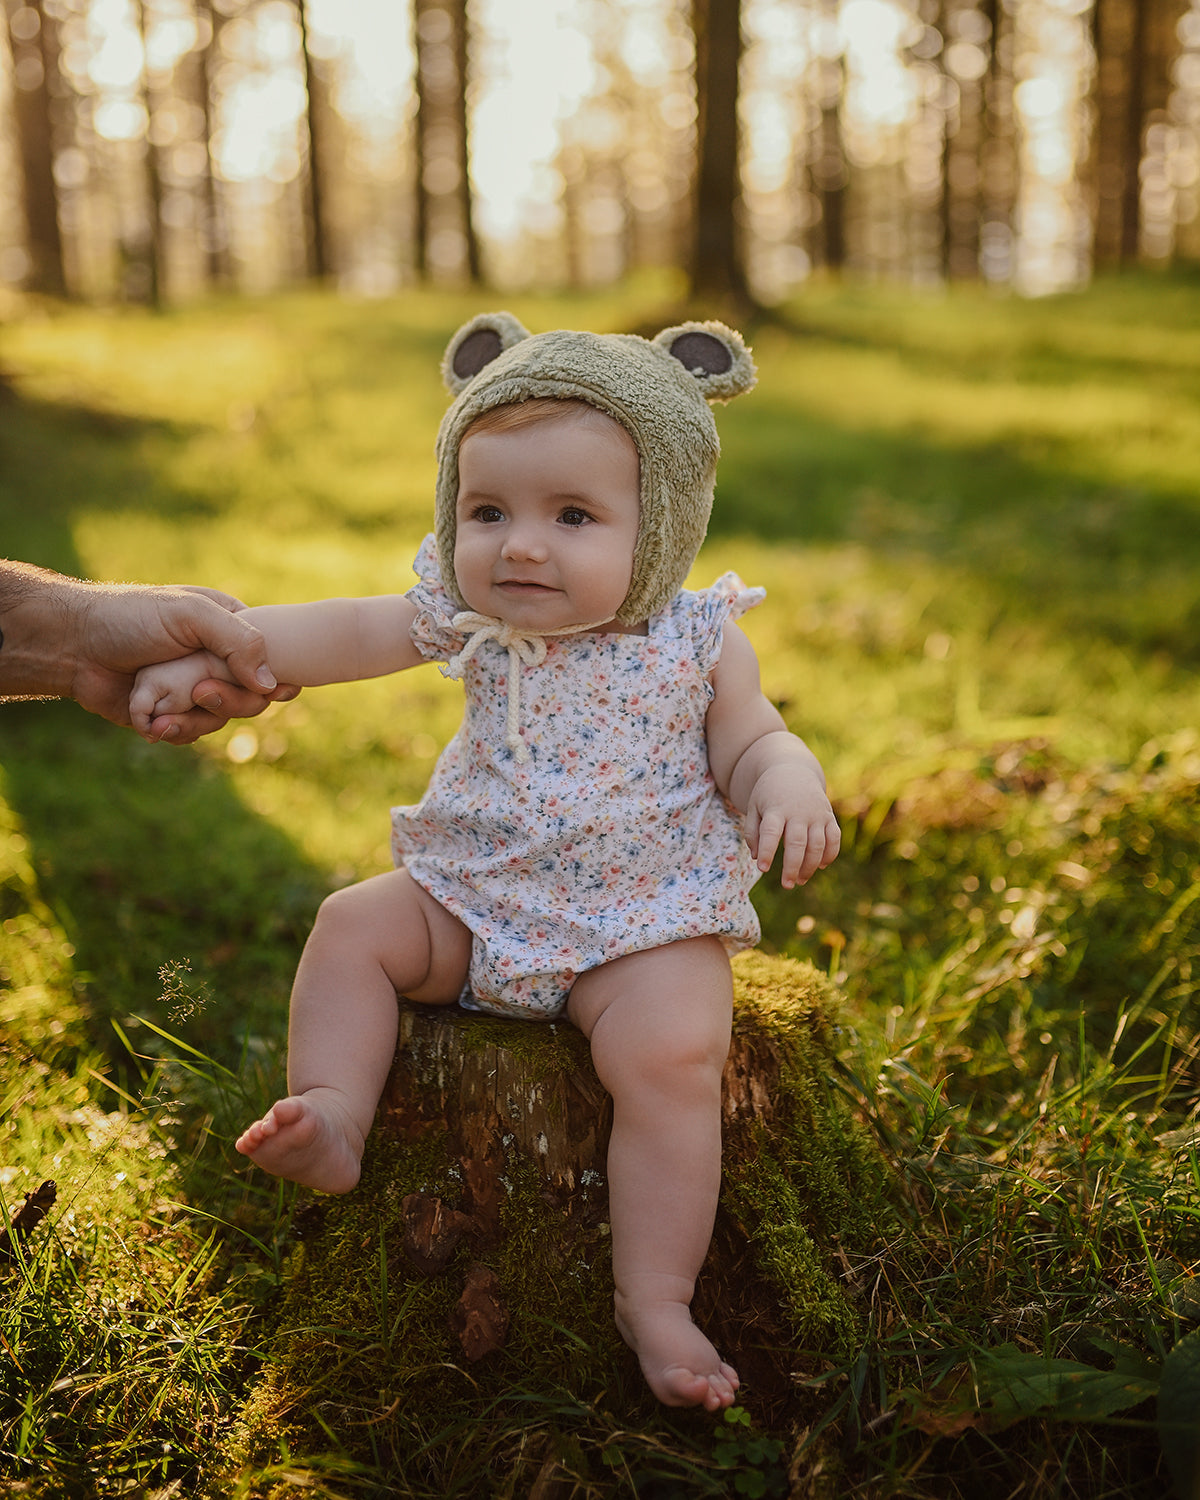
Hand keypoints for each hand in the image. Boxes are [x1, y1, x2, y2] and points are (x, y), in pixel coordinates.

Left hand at [72, 584, 296, 741]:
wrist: (72, 645)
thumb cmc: (130, 618)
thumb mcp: (190, 615)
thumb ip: (237, 642)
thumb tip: (271, 685)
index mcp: (227, 630)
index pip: (271, 659)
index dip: (277, 679)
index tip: (280, 692)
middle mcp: (214, 661)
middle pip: (250, 696)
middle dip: (229, 702)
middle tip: (201, 693)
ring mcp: (191, 688)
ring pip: (220, 720)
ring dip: (196, 723)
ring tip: (164, 717)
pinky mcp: (169, 712)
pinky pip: (190, 733)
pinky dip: (174, 732)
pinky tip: (153, 724)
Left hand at [743, 763, 840, 888]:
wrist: (792, 771)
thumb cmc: (768, 795)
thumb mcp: (754, 807)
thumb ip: (752, 832)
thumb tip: (757, 857)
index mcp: (775, 809)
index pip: (771, 832)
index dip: (767, 851)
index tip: (762, 869)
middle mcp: (798, 812)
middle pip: (797, 843)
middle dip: (792, 867)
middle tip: (787, 885)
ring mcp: (816, 814)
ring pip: (817, 845)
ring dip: (810, 866)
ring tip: (799, 880)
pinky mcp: (829, 816)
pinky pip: (834, 838)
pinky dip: (830, 854)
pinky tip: (820, 866)